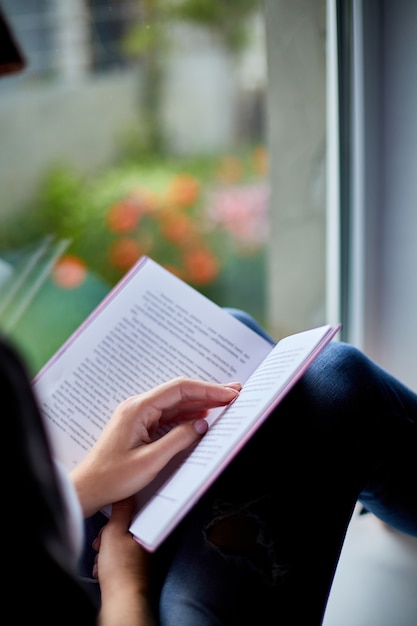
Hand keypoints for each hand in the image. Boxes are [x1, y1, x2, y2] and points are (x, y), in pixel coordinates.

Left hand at [70, 377, 240, 516]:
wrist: (87, 489)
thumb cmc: (112, 477)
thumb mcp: (150, 461)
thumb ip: (179, 439)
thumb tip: (202, 425)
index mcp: (139, 408)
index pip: (180, 389)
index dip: (207, 390)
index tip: (228, 394)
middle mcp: (139, 406)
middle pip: (180, 393)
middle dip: (208, 392)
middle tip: (234, 393)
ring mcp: (139, 415)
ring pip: (176, 403)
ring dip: (200, 403)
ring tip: (225, 402)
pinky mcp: (140, 426)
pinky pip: (168, 415)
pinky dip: (188, 414)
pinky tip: (203, 416)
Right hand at [93, 496, 155, 625]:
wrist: (121, 600)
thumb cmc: (121, 570)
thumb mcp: (115, 532)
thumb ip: (121, 511)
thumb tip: (127, 494)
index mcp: (146, 533)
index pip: (132, 515)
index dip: (116, 519)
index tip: (109, 524)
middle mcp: (146, 546)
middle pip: (122, 532)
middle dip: (107, 538)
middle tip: (102, 544)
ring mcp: (139, 561)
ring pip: (117, 547)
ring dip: (104, 552)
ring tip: (101, 561)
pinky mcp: (131, 573)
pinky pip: (116, 562)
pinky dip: (106, 565)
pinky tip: (101, 570)